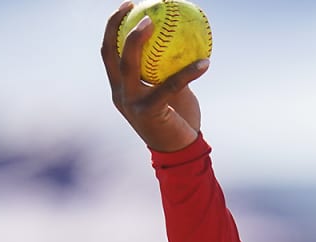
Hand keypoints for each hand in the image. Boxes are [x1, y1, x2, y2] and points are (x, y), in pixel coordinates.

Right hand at [101, 1, 207, 151]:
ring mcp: (131, 103)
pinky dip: (189, 72)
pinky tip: (206, 62)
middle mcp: (120, 93)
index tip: (128, 7)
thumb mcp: (171, 91)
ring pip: (129, 64)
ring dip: (139, 40)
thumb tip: (183, 39)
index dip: (114, 27)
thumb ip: (169, 69)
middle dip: (118, 26)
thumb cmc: (177, 118)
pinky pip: (170, 86)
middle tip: (137, 8)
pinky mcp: (149, 113)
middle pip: (111, 53)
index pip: (109, 52)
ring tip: (157, 23)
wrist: (179, 152)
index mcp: (121, 87)